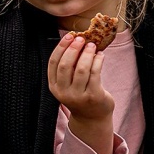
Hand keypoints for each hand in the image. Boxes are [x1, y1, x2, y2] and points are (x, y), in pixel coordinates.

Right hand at [47, 34, 114, 153]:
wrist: (91, 117)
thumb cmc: (79, 95)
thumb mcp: (67, 84)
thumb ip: (68, 67)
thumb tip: (75, 41)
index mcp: (54, 86)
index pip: (53, 63)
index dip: (61, 47)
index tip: (69, 36)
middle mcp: (63, 92)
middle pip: (65, 65)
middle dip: (73, 49)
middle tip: (81, 39)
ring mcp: (78, 96)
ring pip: (81, 69)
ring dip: (87, 54)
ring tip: (92, 46)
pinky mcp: (93, 96)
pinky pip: (95, 74)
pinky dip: (98, 61)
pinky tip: (100, 55)